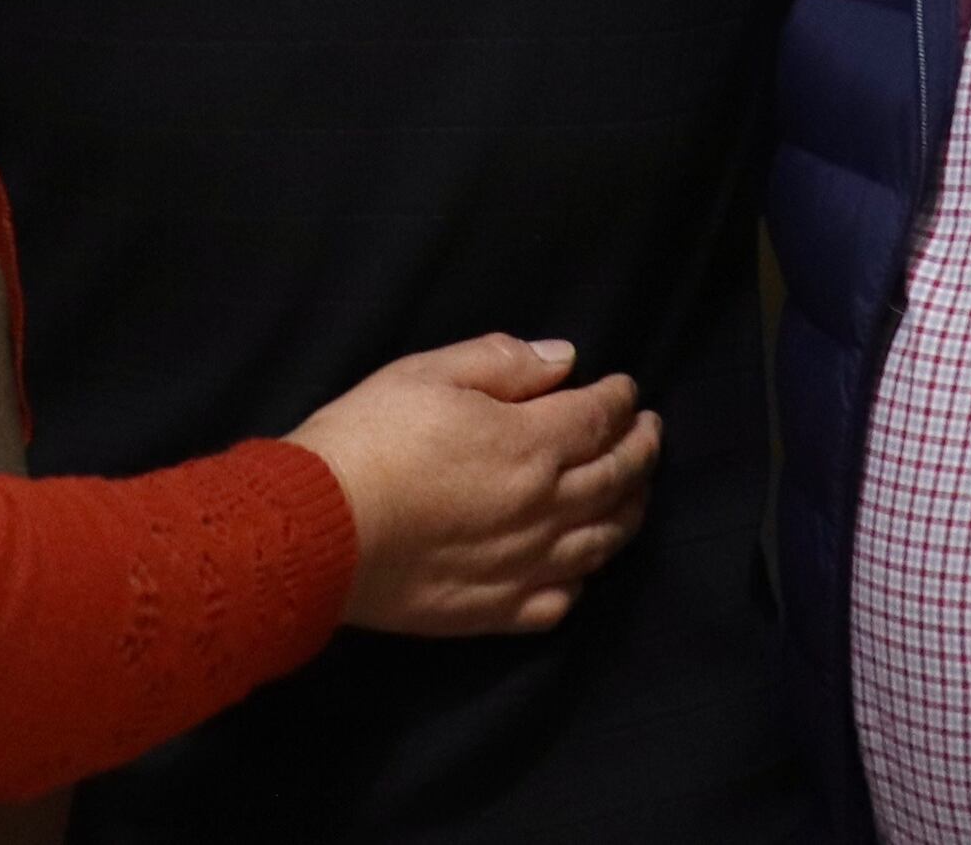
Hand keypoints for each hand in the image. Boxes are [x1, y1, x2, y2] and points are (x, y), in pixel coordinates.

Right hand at [283, 335, 658, 635]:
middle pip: (615, 479)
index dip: (619, 399)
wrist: (319, 529)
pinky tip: (580, 565)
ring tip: (637, 493)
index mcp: (530, 444)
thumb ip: (502, 362)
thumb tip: (564, 360)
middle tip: (651, 431)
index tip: (627, 389)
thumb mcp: (428, 373)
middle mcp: (543, 507)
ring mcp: (525, 565)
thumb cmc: (368, 439)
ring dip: (628, 511)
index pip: (599, 418)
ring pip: (601, 541)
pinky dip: (581, 578)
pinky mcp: (496, 610)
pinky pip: (559, 599)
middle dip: (641, 449)